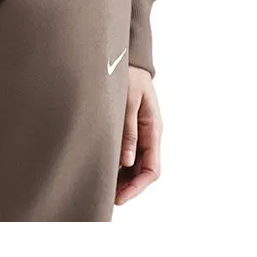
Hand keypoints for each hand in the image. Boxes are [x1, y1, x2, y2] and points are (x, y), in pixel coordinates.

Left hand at [116, 64, 161, 205]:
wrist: (127, 59)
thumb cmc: (129, 76)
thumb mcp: (128, 101)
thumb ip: (128, 130)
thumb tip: (126, 161)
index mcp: (153, 130)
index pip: (152, 169)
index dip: (137, 186)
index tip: (121, 198)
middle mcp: (149, 135)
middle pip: (143, 171)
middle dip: (128, 187)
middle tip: (107, 198)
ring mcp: (140, 133)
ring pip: (135, 164)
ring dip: (123, 178)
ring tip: (103, 187)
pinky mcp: (130, 129)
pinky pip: (127, 153)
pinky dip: (118, 165)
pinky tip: (104, 169)